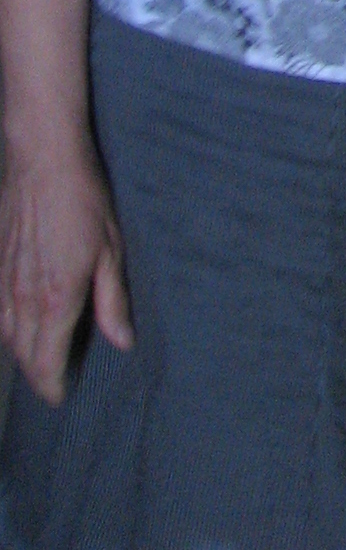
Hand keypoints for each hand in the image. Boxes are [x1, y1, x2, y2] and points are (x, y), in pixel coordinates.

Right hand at [0, 139, 132, 404]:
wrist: (42, 159)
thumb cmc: (84, 200)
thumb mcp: (111, 249)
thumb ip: (113, 301)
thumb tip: (122, 343)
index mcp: (55, 300)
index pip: (46, 363)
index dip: (54, 386)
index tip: (63, 397)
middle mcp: (22, 300)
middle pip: (23, 355)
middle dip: (39, 374)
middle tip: (56, 380)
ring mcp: (2, 282)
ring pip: (5, 336)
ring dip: (22, 352)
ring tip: (42, 355)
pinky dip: (6, 327)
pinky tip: (20, 322)